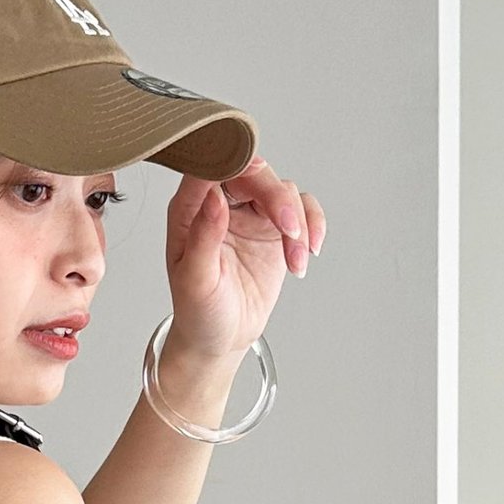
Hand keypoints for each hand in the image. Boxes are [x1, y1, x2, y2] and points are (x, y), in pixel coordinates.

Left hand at [162, 154, 323, 366]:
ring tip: (297, 261)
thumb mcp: (195, 281)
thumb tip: (214, 197)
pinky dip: (312, 226)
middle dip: (278, 199)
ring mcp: (250, 213)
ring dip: (298, 223)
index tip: (256, 180)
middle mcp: (221, 203)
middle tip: (289, 232)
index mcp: (191, 208)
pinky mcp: (274, 228)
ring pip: (283, 190)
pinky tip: (308, 253)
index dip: (237, 164)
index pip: (213, 166)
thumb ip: (203, 238)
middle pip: (256, 173)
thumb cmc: (198, 313)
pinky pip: (302, 210)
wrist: (220, 339)